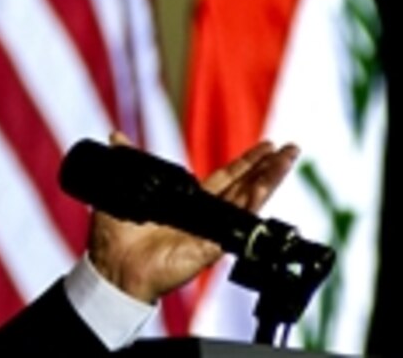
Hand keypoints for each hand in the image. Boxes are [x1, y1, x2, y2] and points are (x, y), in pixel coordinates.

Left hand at [87, 131, 298, 303]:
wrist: (112, 265)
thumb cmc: (118, 235)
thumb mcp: (124, 188)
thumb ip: (129, 162)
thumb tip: (116, 137)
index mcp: (190, 202)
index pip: (226, 178)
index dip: (246, 162)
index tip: (266, 146)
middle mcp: (205, 215)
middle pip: (245, 186)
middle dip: (268, 167)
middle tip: (290, 149)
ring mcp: (211, 231)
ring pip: (247, 201)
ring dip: (268, 180)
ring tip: (286, 161)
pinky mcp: (209, 246)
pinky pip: (234, 225)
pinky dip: (250, 204)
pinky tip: (264, 188)